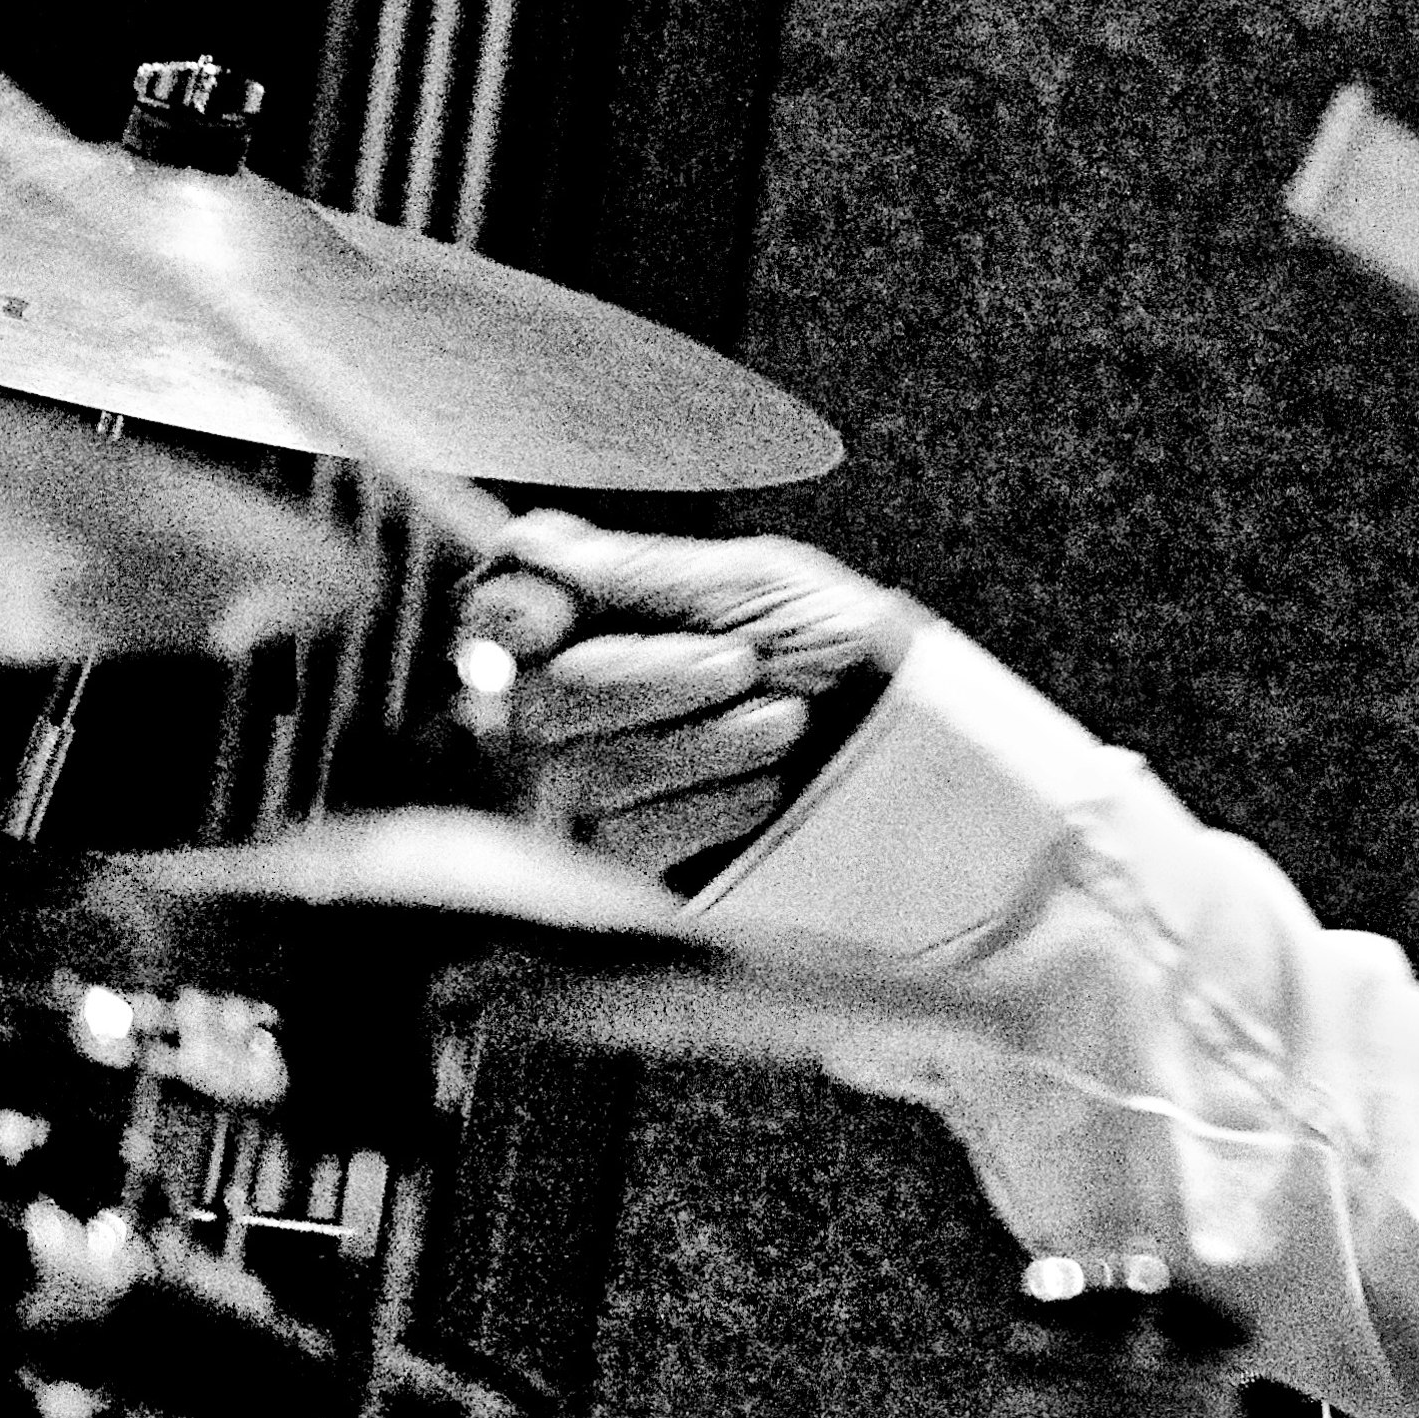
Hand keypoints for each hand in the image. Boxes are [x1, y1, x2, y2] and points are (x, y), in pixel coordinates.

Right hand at [457, 514, 915, 884]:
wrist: (922, 753)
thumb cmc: (842, 653)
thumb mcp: (757, 587)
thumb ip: (639, 571)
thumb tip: (530, 549)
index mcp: (595, 621)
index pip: (496, 616)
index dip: (506, 617)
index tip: (544, 620)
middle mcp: (570, 710)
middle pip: (538, 699)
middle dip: (651, 679)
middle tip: (743, 666)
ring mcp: (590, 794)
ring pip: (586, 770)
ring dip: (702, 741)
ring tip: (781, 725)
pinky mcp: (627, 868)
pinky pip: (627, 834)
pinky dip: (712, 801)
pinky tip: (766, 788)